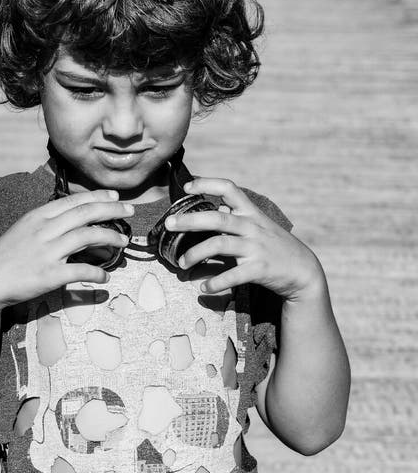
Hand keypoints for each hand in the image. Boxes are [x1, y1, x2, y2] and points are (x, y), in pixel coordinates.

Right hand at [0, 189, 133, 310]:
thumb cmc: (6, 256)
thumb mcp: (25, 230)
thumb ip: (48, 223)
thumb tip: (74, 221)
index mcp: (39, 216)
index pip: (74, 200)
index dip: (98, 196)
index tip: (116, 196)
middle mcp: (45, 230)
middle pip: (86, 213)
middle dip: (112, 209)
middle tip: (130, 210)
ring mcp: (47, 252)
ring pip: (87, 236)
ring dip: (110, 237)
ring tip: (123, 241)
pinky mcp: (50, 275)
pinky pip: (81, 271)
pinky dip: (97, 274)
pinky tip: (105, 278)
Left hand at [166, 178, 324, 300]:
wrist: (303, 271)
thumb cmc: (275, 247)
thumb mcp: (260, 226)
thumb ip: (239, 216)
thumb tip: (219, 204)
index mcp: (251, 213)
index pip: (230, 189)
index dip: (208, 184)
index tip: (188, 187)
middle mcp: (252, 227)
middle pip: (218, 217)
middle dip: (190, 220)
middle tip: (168, 224)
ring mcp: (256, 248)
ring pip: (219, 245)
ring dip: (195, 254)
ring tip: (182, 264)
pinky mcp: (260, 269)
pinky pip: (233, 275)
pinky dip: (215, 283)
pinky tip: (204, 288)